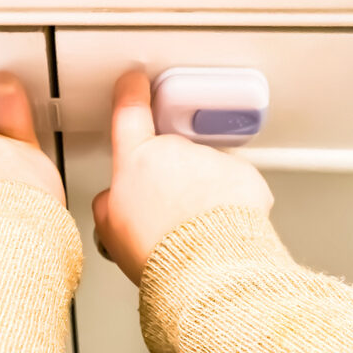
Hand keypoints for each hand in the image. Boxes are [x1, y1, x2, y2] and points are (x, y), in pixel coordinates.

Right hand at [92, 70, 273, 284]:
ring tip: (193, 232)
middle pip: (170, 155)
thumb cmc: (158, 253)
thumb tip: (113, 201)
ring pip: (203, 173)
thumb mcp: (110, 230)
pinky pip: (233, 187)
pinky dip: (229, 205)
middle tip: (166, 217)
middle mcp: (175, 152)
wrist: (204, 269)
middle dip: (170, 178)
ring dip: (199, 195)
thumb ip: (108, 204)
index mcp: (137, 161)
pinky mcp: (244, 176)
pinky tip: (218, 230)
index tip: (133, 83)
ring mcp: (211, 161)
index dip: (130, 93)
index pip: (129, 112)